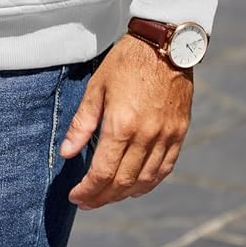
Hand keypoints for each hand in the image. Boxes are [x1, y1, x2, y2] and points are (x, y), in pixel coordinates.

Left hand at [58, 34, 192, 208]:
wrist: (165, 44)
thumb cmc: (126, 62)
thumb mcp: (97, 87)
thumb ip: (82, 124)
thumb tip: (67, 153)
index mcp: (121, 124)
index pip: (102, 172)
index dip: (87, 190)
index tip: (75, 196)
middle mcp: (146, 135)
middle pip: (123, 182)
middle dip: (102, 197)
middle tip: (87, 202)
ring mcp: (166, 136)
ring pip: (145, 181)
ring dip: (124, 194)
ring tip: (107, 196)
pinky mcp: (179, 133)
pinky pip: (165, 168)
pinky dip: (149, 183)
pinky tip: (136, 186)